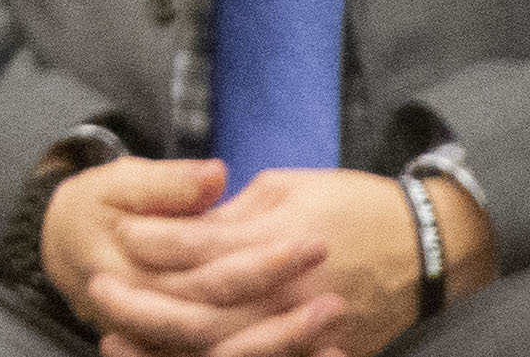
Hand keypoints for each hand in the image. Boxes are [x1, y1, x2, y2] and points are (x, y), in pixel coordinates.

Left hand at [66, 166, 494, 356]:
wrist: (432, 246)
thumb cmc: (354, 204)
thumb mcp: (289, 189)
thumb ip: (232, 213)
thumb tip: (179, 225)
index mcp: (279, 241)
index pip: (200, 249)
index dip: (153, 244)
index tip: (116, 235)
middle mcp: (288, 292)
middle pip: (201, 311)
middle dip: (142, 303)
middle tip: (97, 288)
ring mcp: (305, 330)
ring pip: (224, 349)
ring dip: (166, 344)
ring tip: (116, 335)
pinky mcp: (319, 353)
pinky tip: (175, 355)